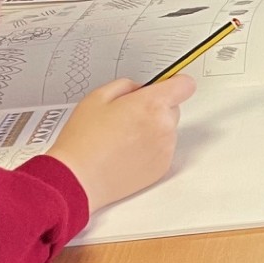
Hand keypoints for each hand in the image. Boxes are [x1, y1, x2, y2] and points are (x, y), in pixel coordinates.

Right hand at [47, 75, 195, 212]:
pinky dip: (150, 149)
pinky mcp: (162, 168)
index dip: (174, 83)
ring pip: (167, 130)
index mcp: (151, 105)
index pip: (185, 85)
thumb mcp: (98, 97)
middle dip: (155, 108)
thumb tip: (140, 88)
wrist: (78, 178)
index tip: (165, 86)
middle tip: (128, 117)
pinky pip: (163, 150)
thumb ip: (126, 85)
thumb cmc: (84, 141)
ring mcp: (165, 149)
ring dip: (153, 130)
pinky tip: (126, 153)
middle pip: (173, 108)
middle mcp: (164, 127)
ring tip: (123, 138)